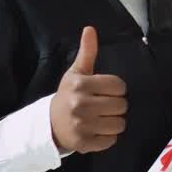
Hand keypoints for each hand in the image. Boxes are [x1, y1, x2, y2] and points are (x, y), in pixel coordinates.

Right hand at [50, 27, 127, 153]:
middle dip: (115, 105)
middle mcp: (79, 104)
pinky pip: (111, 141)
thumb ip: (87, 52)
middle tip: (102, 106)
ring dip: (114, 122)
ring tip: (100, 118)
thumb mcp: (76, 72)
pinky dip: (107, 137)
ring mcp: (81, 125)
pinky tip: (95, 131)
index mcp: (80, 84)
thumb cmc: (68, 95)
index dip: (116, 89)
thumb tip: (90, 29)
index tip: (104, 91)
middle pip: (122, 105)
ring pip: (120, 124)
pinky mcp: (83, 143)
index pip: (119, 86)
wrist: (49, 124)